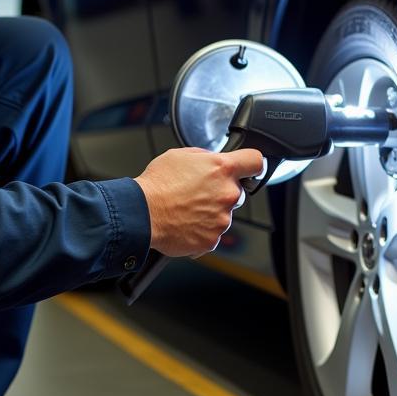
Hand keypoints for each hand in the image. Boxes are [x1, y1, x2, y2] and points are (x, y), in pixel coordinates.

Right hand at [134, 147, 264, 256]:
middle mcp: (227, 194)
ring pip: (224, 215)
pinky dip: (201, 231)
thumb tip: (213, 162)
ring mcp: (222, 219)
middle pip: (237, 192)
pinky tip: (185, 224)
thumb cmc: (157, 184)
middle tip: (198, 194)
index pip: (255, 161)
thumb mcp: (181, 155)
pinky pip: (212, 234)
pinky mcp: (212, 239)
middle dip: (221, 193)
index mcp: (222, 169)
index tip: (248, 169)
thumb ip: (206, 158)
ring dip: (210, 213)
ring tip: (186, 210)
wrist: (142, 213)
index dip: (251, 164)